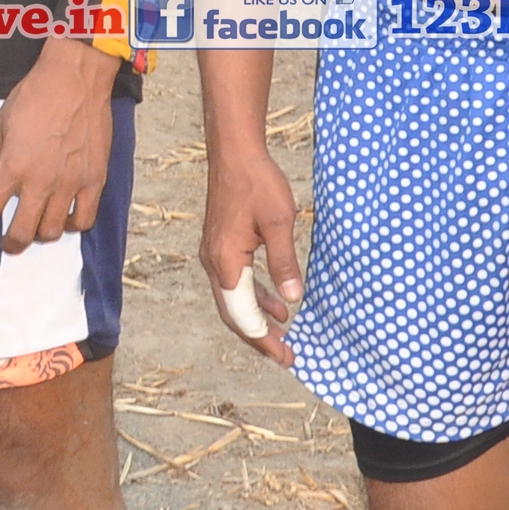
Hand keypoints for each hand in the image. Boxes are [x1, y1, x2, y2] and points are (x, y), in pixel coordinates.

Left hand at [0, 37, 119, 252]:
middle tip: (7, 242)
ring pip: (52, 232)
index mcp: (12, 166)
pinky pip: (85, 220)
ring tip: (36, 225)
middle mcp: (40, 181)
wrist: (75, 79)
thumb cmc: (33, 96)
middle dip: (9, 244)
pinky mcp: (95, 180)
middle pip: (21, 234)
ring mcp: (70, 183)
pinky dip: (72, 225)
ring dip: (39, 234)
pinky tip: (64, 216)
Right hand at [200, 138, 303, 365]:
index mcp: (225, 261)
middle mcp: (214, 262)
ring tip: (284, 335)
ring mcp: (215, 254)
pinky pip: (236, 284)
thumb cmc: (257, 183)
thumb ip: (284, 263)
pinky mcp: (222, 246)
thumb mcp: (279, 223)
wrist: (235, 153)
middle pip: (233, 314)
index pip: (243, 314)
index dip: (265, 338)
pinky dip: (255, 299)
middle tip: (287, 356)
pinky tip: (278, 303)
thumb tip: (294, 298)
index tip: (287, 355)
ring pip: (233, 301)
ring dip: (257, 320)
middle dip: (260, 338)